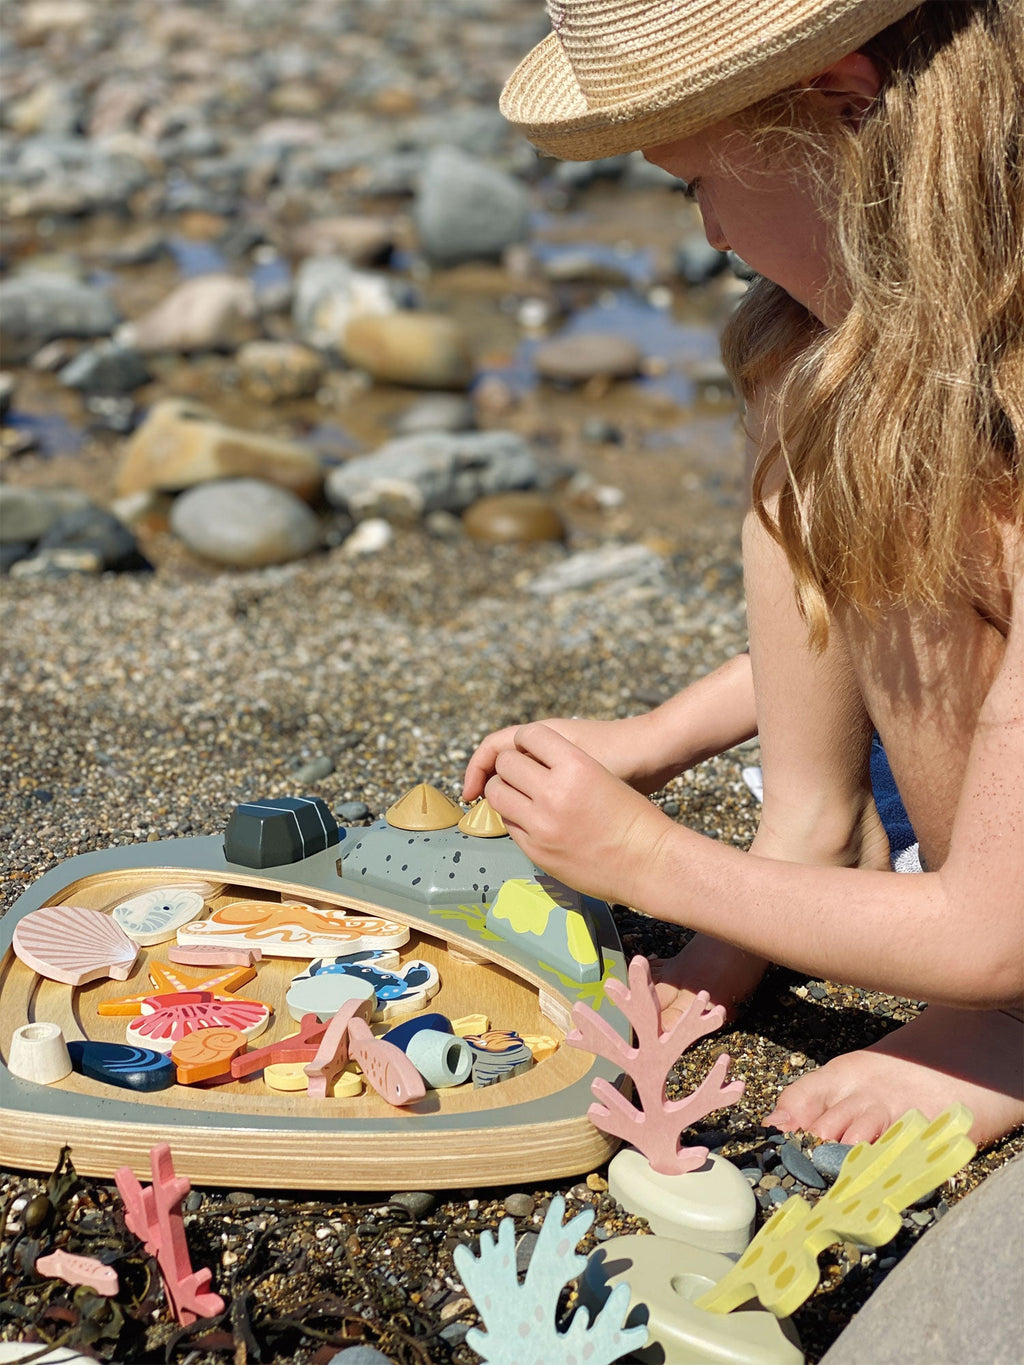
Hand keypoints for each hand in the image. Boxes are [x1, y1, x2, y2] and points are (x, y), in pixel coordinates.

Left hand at [482, 722, 674, 906]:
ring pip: (498, 794)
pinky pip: (509, 824)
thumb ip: (565, 766)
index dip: (525, 740)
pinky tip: (528, 818)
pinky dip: (514, 817)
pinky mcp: (537, 850)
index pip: (529, 735)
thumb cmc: (634, 817)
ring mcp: (542, 823)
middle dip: (510, 766)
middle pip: (506, 764)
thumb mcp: (602, 776)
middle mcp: (554, 791)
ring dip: (504, 790)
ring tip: (517, 793)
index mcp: (575, 764)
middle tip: (516, 772)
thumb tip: (534, 763)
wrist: (650, 862)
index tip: (527, 747)